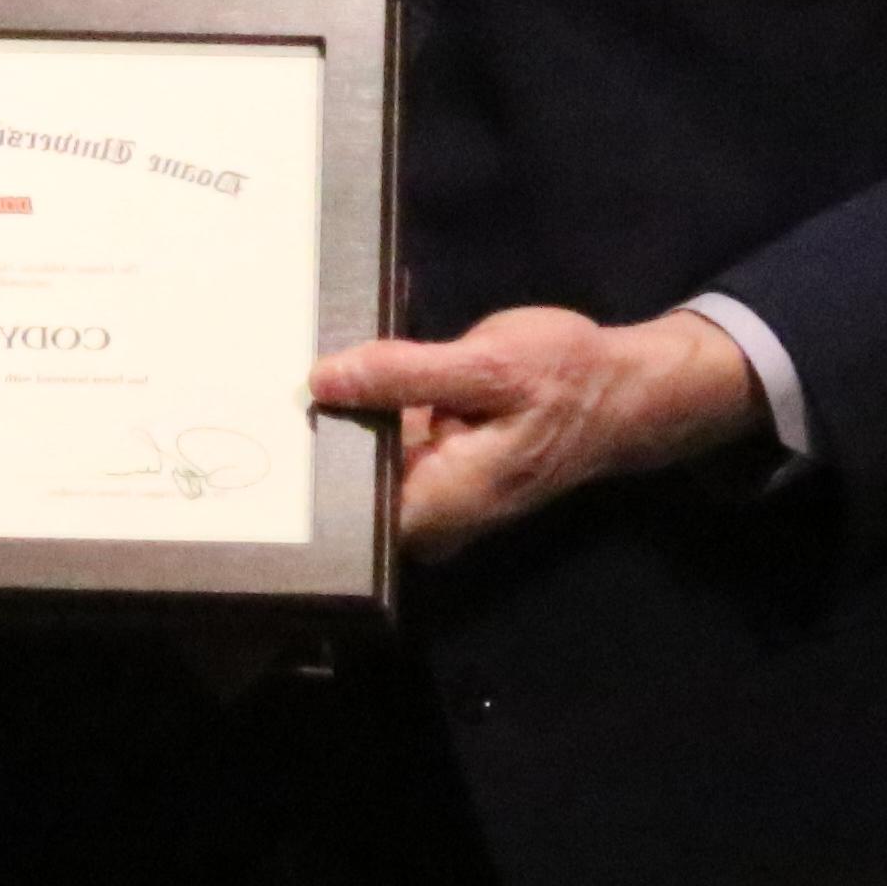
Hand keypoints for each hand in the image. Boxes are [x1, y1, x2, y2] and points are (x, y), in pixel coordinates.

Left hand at [311, 305, 764, 557]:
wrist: (621, 391)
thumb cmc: (564, 379)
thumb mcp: (487, 364)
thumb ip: (405, 375)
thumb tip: (323, 380)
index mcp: (436, 507)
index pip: (341, 507)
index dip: (304, 460)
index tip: (265, 411)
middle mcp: (428, 521)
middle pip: (344, 485)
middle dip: (320, 428)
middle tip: (281, 368)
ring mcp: (432, 501)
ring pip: (363, 462)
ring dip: (346, 413)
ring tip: (309, 363)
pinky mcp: (436, 473)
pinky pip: (386, 447)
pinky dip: (374, 409)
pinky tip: (357, 370)